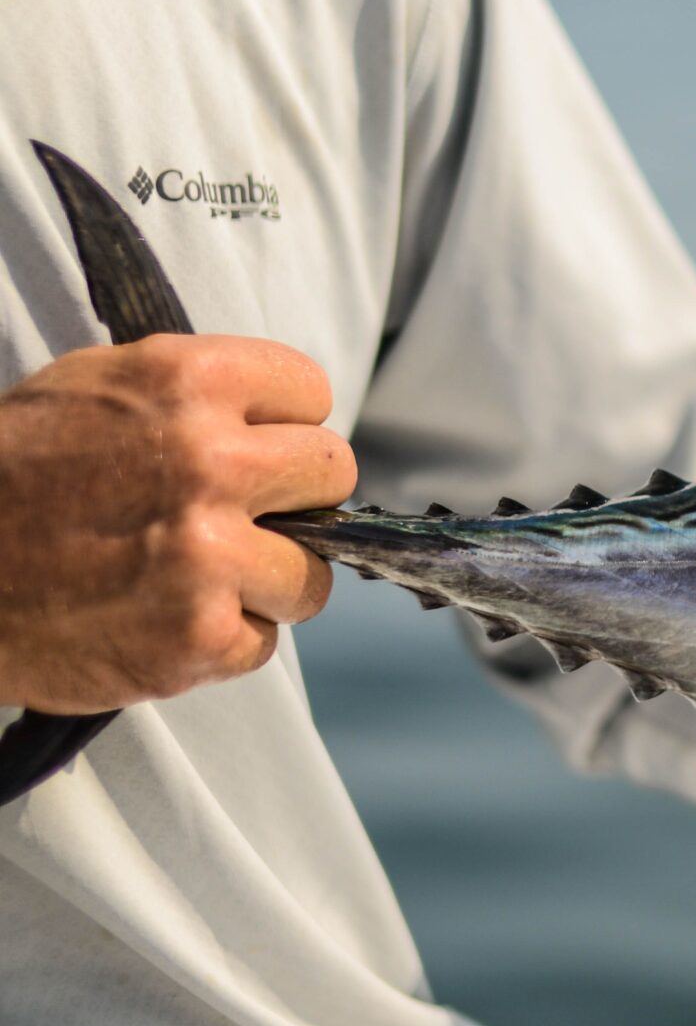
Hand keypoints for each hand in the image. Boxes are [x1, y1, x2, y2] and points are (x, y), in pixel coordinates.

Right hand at [0, 335, 354, 713]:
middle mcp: (208, 461)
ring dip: (265, 584)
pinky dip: (218, 643)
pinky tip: (157, 622)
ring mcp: (207, 555)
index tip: (249, 449)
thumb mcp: (96, 388)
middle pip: (333, 477)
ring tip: (191, 579)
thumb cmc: (10, 473)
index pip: (313, 395)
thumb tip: (289, 422)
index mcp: (189, 382)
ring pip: (312, 576)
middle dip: (293, 501)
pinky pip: (261, 643)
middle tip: (235, 519)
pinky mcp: (194, 637)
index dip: (282, 427)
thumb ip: (200, 396)